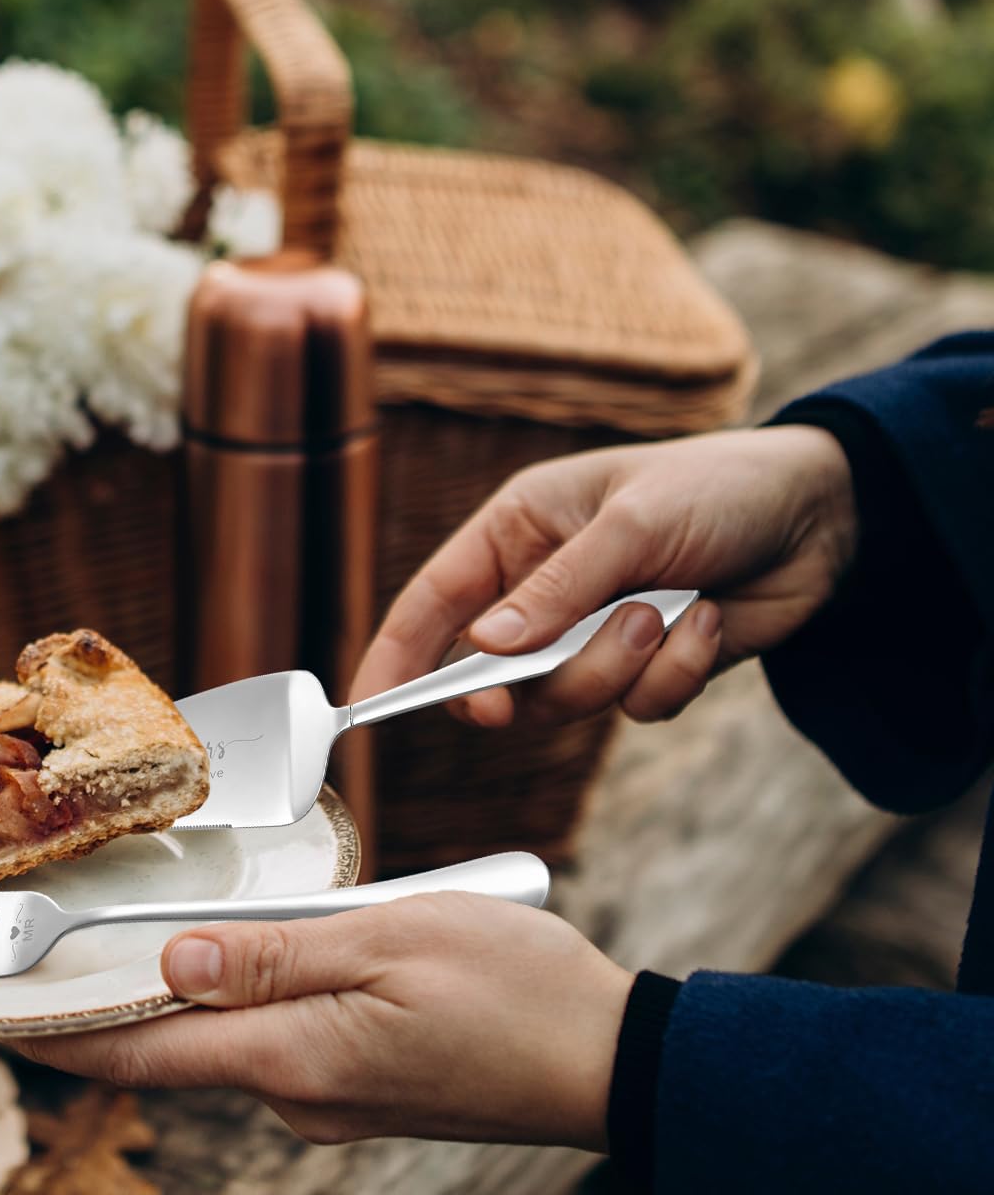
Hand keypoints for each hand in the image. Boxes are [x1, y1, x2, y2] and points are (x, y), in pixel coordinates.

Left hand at [7, 894, 631, 1151]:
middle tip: (57, 941)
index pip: (138, 1056)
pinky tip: (264, 950)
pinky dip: (248, 1001)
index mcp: (290, 1060)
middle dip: (113, 1001)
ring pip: (227, 1039)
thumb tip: (170, 968)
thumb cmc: (511, 990)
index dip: (56, 1038)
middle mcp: (296, 1097)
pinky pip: (276, 1043)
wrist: (609, 1062)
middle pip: (172, 1048)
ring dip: (188, 991)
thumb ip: (271, 957)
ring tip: (155, 926)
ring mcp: (329, 1103)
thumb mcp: (389, 943)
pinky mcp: (360, 1092)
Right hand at [352, 425, 856, 727]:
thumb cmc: (718, 488)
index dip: (395, 655)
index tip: (365, 705)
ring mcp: (595, 635)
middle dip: (521, 683)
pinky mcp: (648, 668)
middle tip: (518, 695)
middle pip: (493, 671)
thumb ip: (557, 591)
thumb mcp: (632, 524)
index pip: (434, 602)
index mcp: (518, 534)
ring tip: (667, 610)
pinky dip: (673, 674)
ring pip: (565, 698)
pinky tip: (711, 622)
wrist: (828, 514)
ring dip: (618, 665)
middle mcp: (546, 591)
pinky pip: (636, 706)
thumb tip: (485, 650)